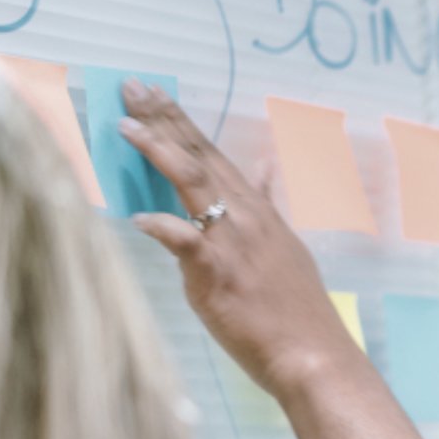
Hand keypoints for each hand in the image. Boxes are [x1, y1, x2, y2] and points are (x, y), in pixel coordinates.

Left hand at [118, 81, 360, 398]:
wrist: (313, 353)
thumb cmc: (296, 309)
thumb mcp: (287, 246)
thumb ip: (268, 205)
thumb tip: (264, 167)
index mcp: (259, 211)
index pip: (215, 155)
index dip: (182, 122)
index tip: (156, 93)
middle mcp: (246, 217)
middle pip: (199, 157)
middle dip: (164, 118)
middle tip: (134, 85)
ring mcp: (232, 242)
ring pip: (192, 183)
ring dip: (157, 150)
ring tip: (126, 124)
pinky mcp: (217, 273)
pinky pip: (185, 242)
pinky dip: (161, 227)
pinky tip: (136, 217)